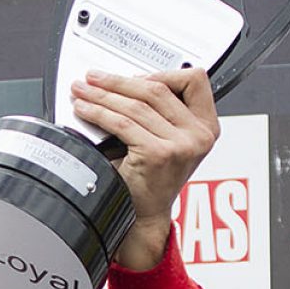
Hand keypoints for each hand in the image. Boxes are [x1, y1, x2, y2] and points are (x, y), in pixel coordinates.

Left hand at [70, 66, 219, 269]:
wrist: (144, 215)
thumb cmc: (152, 181)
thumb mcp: (170, 142)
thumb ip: (164, 114)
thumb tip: (130, 82)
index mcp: (206, 126)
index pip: (194, 80)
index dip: (161, 72)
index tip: (133, 77)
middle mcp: (199, 134)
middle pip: (157, 89)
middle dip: (119, 81)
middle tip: (94, 78)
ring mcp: (181, 145)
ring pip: (137, 105)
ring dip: (104, 95)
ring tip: (83, 92)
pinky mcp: (159, 154)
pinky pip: (123, 124)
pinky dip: (100, 113)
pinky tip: (86, 110)